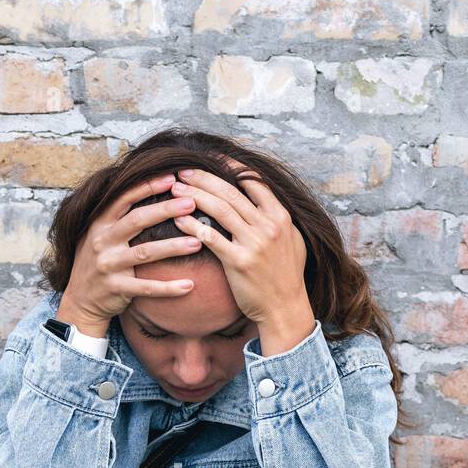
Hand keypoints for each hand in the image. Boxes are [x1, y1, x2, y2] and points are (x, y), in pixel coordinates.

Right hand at [59, 174, 203, 335]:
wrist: (80, 300)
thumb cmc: (98, 262)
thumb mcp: (99, 235)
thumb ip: (118, 218)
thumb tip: (149, 193)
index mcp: (100, 224)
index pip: (124, 199)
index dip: (147, 186)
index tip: (172, 178)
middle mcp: (102, 241)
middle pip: (137, 220)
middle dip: (165, 210)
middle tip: (191, 203)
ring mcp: (108, 265)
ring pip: (145, 252)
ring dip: (173, 247)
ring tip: (198, 241)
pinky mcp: (116, 288)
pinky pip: (146, 287)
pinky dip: (168, 287)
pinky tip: (189, 285)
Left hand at [168, 159, 314, 352]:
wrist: (285, 308)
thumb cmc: (286, 276)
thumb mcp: (292, 240)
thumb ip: (277, 219)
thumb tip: (263, 200)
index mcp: (281, 216)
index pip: (254, 181)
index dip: (232, 166)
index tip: (213, 158)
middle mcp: (268, 226)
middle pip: (231, 192)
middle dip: (204, 178)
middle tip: (183, 171)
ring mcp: (254, 243)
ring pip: (219, 210)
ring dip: (194, 195)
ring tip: (175, 189)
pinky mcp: (238, 262)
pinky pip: (210, 237)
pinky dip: (193, 225)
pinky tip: (179, 219)